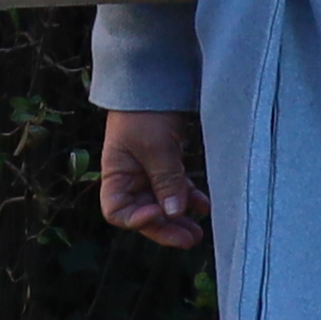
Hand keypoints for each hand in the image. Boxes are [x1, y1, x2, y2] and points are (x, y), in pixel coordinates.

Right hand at [95, 109, 208, 250]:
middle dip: (165, 228)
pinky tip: (205, 207)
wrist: (156, 79)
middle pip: (143, 213)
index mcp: (116, 173)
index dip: (137, 219)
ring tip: (198, 234)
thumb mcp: (155, 146)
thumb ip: (166, 180)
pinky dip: (189, 199)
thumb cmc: (146, 111)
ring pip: (163, 204)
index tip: (159, 212)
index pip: (117, 211)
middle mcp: (129, 177)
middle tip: (189, 240)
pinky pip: (176, 189)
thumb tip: (174, 213)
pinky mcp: (166, 163)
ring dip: (179, 219)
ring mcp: (148, 171)